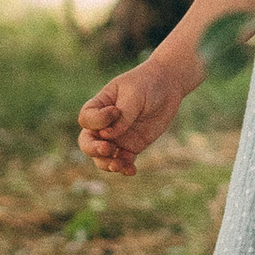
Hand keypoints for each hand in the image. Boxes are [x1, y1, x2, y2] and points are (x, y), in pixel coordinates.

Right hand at [77, 57, 193, 174]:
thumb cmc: (146, 84)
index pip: (86, 119)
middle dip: (93, 149)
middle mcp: (105, 124)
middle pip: (87, 142)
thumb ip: (122, 116)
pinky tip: (132, 170)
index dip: (97, 121)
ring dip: (107, 163)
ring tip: (119, 164)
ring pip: (102, 157)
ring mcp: (117, 137)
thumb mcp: (134, 95)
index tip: (116, 111)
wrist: (167, 87)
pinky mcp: (132, 146)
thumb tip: (108, 136)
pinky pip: (123, 161)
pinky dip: (125, 168)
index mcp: (100, 106)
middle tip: (107, 149)